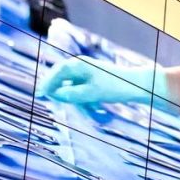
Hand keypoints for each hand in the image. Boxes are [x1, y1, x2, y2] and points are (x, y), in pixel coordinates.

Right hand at [36, 57, 166, 105]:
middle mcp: (81, 66)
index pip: (56, 73)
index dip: (48, 84)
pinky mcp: (95, 80)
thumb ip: (72, 94)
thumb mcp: (91, 94)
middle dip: (67, 97)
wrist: (137, 85)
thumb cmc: (114, 87)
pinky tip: (98, 112)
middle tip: (65, 108)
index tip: (42, 94)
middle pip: (64, 82)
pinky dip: (88, 102)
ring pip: (75, 89)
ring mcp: (88, 73)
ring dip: (81, 103)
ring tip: (94, 114)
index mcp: (78, 65)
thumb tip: (56, 94)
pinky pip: (85, 93)